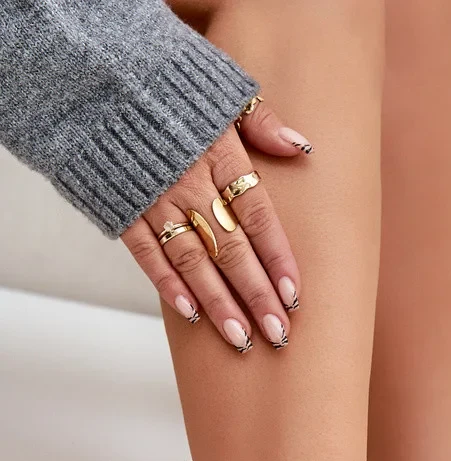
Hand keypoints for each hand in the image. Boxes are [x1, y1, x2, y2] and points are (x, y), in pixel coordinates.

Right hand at [121, 100, 312, 351]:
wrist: (95, 77)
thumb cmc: (170, 90)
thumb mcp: (221, 92)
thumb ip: (261, 123)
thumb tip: (301, 147)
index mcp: (220, 154)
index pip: (258, 215)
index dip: (277, 258)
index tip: (295, 296)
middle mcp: (190, 182)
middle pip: (231, 248)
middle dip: (256, 295)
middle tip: (278, 333)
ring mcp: (154, 200)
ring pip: (193, 261)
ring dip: (219, 303)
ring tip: (242, 339)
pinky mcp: (124, 210)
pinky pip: (148, 255)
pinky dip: (168, 286)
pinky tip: (191, 315)